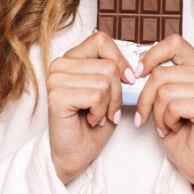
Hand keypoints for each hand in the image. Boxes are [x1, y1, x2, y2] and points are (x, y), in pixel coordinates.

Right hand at [46, 31, 135, 183]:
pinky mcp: (56, 96)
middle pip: (108, 64)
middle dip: (118, 91)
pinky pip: (96, 95)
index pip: (101, 40)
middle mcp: (60, 65)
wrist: (75, 153)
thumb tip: (137, 66)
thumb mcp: (110, 91)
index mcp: (72, 58)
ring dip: (109, 104)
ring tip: (99, 115)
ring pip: (105, 80)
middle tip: (109, 109)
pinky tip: (92, 120)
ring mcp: (56, 79)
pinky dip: (101, 112)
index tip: (128, 79)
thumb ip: (117, 73)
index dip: (120, 59)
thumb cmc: (92, 124)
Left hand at [135, 34, 193, 187]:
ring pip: (163, 90)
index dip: (151, 56)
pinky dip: (165, 121)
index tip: (137, 74)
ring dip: (157, 113)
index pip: (174, 43)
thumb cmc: (179, 128)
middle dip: (146, 98)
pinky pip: (172, 106)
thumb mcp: (166, 96)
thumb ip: (159, 77)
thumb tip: (135, 68)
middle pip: (160, 73)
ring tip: (166, 124)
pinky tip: (174, 128)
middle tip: (147, 115)